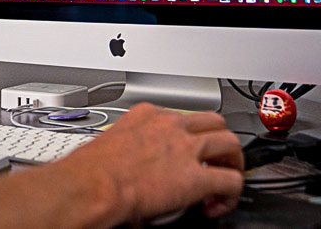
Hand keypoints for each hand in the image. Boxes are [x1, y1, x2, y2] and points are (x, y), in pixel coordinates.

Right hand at [63, 103, 244, 222]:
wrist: (91, 185)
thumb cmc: (89, 170)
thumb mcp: (110, 141)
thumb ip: (128, 145)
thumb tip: (127, 164)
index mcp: (147, 115)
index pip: (181, 116)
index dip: (188, 136)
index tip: (184, 151)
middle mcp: (170, 126)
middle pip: (214, 122)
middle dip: (219, 142)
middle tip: (215, 161)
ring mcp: (185, 149)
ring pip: (230, 143)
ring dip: (231, 162)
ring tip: (223, 181)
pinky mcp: (195, 178)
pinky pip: (230, 181)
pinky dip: (230, 194)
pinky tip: (217, 205)